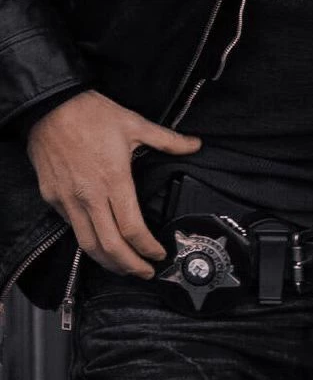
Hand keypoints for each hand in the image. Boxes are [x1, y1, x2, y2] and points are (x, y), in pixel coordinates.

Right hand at [27, 90, 201, 278]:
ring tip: (124, 267)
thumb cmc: (92, 114)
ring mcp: (67, 200)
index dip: (147, 247)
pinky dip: (88, 241)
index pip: (132, 228)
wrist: (50, 107)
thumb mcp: (135, 124)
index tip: (159, 254)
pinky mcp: (53, 198)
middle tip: (145, 272)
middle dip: (130, 266)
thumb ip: (168, 139)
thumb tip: (195, 144)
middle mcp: (89, 196)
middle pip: (110, 246)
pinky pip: (72, 228)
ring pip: (87, 244)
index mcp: (114, 180)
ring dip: (108, 262)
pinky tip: (100, 241)